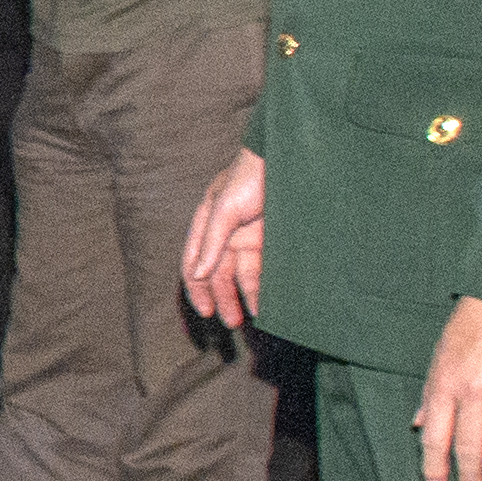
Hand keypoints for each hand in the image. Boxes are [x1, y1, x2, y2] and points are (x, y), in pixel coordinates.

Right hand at [179, 149, 266, 326]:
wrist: (287, 159)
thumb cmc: (250, 175)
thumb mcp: (224, 206)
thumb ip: (212, 240)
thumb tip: (197, 274)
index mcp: (206, 224)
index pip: (194, 263)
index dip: (196, 289)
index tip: (206, 311)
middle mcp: (225, 235)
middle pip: (218, 275)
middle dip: (222, 299)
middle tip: (231, 322)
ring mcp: (248, 239)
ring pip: (241, 276)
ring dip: (244, 297)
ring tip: (252, 316)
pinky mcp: (270, 242)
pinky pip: (263, 270)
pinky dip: (263, 287)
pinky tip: (267, 302)